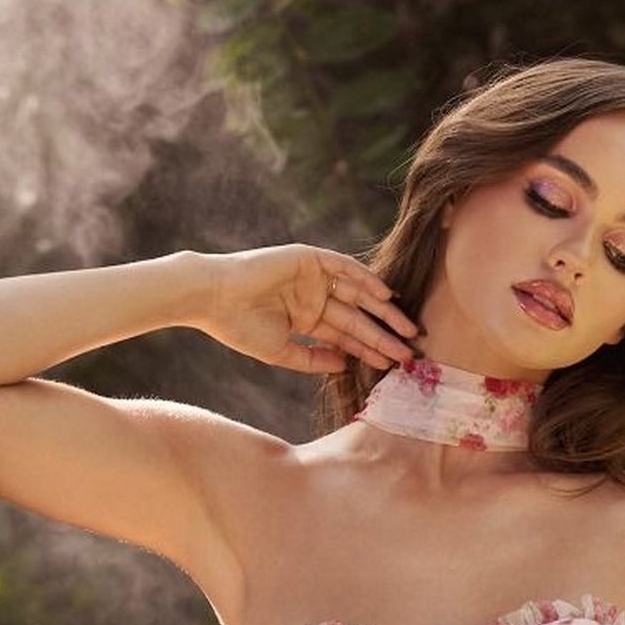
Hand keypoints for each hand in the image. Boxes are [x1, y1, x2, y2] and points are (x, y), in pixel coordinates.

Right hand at [192, 243, 419, 374]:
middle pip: (358, 317)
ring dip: (382, 310)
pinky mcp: (309, 258)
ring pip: (357, 294)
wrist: (215, 299)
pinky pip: (344, 267)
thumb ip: (314, 358)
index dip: (369, 351)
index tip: (393, 367)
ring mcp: (313, 277)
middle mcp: (314, 297)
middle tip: (409, 352)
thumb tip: (346, 365)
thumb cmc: (240, 327)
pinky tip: (387, 295)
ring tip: (407, 328)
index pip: (346, 337)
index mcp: (307, 319)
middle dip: (383, 335)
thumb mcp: (282, 352)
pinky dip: (365, 278)